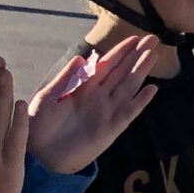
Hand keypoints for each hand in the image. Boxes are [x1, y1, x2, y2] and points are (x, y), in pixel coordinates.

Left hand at [25, 38, 158, 175]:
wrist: (41, 155)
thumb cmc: (39, 124)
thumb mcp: (47, 97)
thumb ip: (65, 78)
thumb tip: (81, 58)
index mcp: (83, 86)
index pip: (106, 64)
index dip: (121, 51)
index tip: (135, 37)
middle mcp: (99, 96)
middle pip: (122, 71)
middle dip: (137, 55)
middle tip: (153, 39)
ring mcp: (107, 111)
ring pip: (129, 87)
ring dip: (141, 71)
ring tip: (153, 55)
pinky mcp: (112, 128)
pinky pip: (129, 112)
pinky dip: (141, 101)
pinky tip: (152, 89)